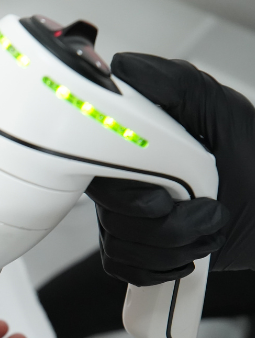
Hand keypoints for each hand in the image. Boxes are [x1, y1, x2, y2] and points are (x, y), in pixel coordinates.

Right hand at [86, 52, 254, 285]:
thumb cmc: (252, 160)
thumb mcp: (221, 112)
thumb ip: (175, 85)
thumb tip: (123, 68)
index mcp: (133, 153)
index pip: (99, 177)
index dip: (128, 198)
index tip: (163, 200)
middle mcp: (124, 186)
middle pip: (111, 219)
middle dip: (167, 226)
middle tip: (206, 210)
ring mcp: (127, 221)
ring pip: (120, 248)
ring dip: (173, 248)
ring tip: (205, 230)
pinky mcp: (136, 252)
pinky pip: (124, 269)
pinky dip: (160, 268)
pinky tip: (187, 253)